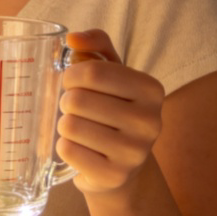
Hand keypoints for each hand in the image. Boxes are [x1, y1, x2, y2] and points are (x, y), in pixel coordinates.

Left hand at [56, 30, 164, 194]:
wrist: (121, 164)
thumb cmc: (111, 107)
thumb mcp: (110, 70)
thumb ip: (95, 43)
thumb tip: (73, 38)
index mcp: (152, 89)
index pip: (92, 72)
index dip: (71, 75)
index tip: (72, 83)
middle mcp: (151, 122)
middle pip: (77, 99)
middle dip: (66, 101)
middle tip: (76, 109)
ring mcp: (135, 153)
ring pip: (70, 125)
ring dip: (64, 125)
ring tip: (78, 128)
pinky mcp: (115, 177)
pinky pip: (68, 151)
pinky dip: (64, 147)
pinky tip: (80, 148)